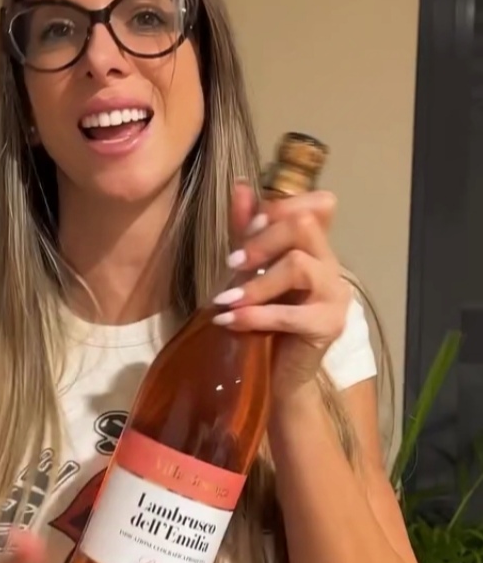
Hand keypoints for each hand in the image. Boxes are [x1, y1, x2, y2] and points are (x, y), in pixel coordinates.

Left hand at [212, 183, 350, 405]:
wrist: (278, 377)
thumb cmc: (266, 324)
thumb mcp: (252, 273)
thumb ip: (247, 232)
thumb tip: (240, 185)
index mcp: (318, 249)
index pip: (319, 204)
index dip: (280, 207)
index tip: (247, 228)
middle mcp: (332, 266)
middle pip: (304, 226)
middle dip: (262, 240)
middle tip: (232, 264)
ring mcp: (335, 296)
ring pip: (298, 265)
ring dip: (256, 282)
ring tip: (226, 300)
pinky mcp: (329, 326)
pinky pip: (291, 314)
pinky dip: (255, 315)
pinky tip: (229, 321)